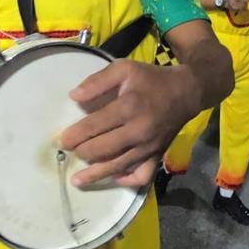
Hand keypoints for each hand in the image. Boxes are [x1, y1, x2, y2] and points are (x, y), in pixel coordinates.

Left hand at [60, 60, 197, 187]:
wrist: (186, 92)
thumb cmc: (151, 80)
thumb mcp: (124, 69)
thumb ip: (97, 81)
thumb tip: (73, 97)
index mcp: (129, 107)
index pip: (94, 127)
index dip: (75, 136)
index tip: (62, 141)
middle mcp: (139, 131)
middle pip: (103, 150)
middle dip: (82, 152)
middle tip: (70, 151)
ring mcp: (149, 147)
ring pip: (117, 167)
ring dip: (95, 174)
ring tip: (78, 180)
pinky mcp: (157, 156)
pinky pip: (141, 176)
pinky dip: (126, 180)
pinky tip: (112, 177)